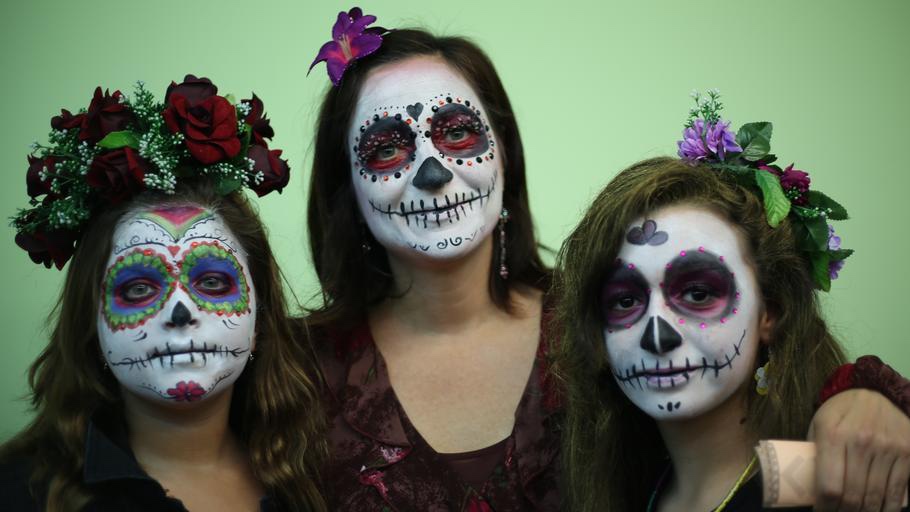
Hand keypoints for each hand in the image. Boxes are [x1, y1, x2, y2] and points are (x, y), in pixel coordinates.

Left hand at [808, 389, 909, 511]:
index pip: (830, 486)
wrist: (877, 391)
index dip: (825, 508)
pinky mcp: (907, 453)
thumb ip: (815, 452)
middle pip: (853, 496)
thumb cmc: (841, 411)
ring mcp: (887, 448)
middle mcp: (861, 441)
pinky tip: (878, 511)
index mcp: (833, 435)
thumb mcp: (819, 424)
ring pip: (875, 497)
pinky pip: (897, 491)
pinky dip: (887, 508)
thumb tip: (806, 485)